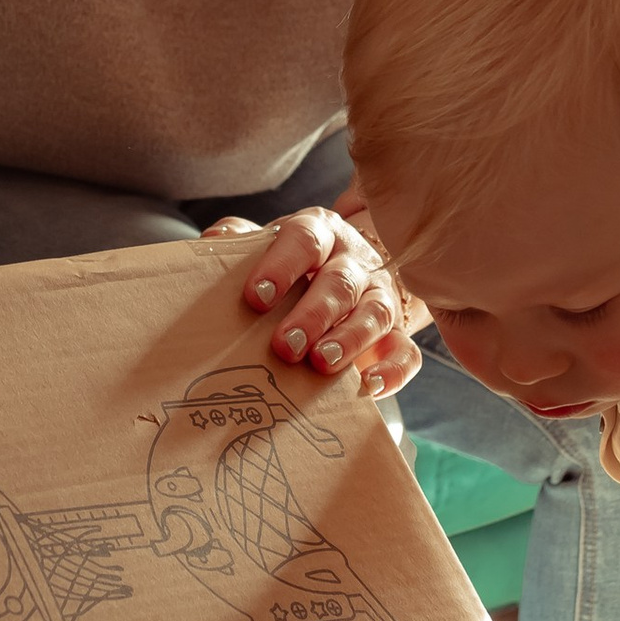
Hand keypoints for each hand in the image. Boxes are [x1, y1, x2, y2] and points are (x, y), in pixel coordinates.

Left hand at [199, 191, 421, 394]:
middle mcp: (354, 262)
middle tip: (286, 345)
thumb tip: (214, 241)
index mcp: (320, 233)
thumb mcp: (269, 245)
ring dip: (349, 340)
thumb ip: (240, 243)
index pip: (305, 240)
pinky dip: (393, 371)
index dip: (281, 267)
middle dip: (314, 314)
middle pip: (340, 282)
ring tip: (322, 363)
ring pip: (375, 314)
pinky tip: (370, 387)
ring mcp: (379, 296)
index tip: (257, 297)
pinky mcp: (397, 333)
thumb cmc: (297, 262)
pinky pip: (406, 351)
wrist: (350, 265)